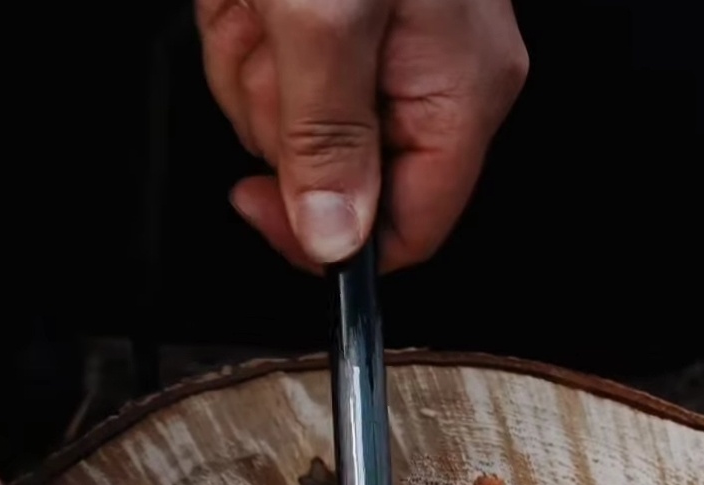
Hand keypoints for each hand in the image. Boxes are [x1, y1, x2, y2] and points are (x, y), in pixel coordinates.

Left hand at [197, 0, 527, 270]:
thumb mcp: (324, 14)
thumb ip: (325, 136)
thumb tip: (332, 241)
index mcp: (458, 91)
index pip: (405, 231)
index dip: (325, 238)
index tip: (262, 204)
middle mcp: (432, 74)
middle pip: (332, 175)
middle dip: (274, 114)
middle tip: (271, 40)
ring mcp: (385, 44)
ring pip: (289, 117)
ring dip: (251, 60)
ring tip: (264, 1)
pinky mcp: (339, 16)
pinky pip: (274, 60)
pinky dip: (245, 22)